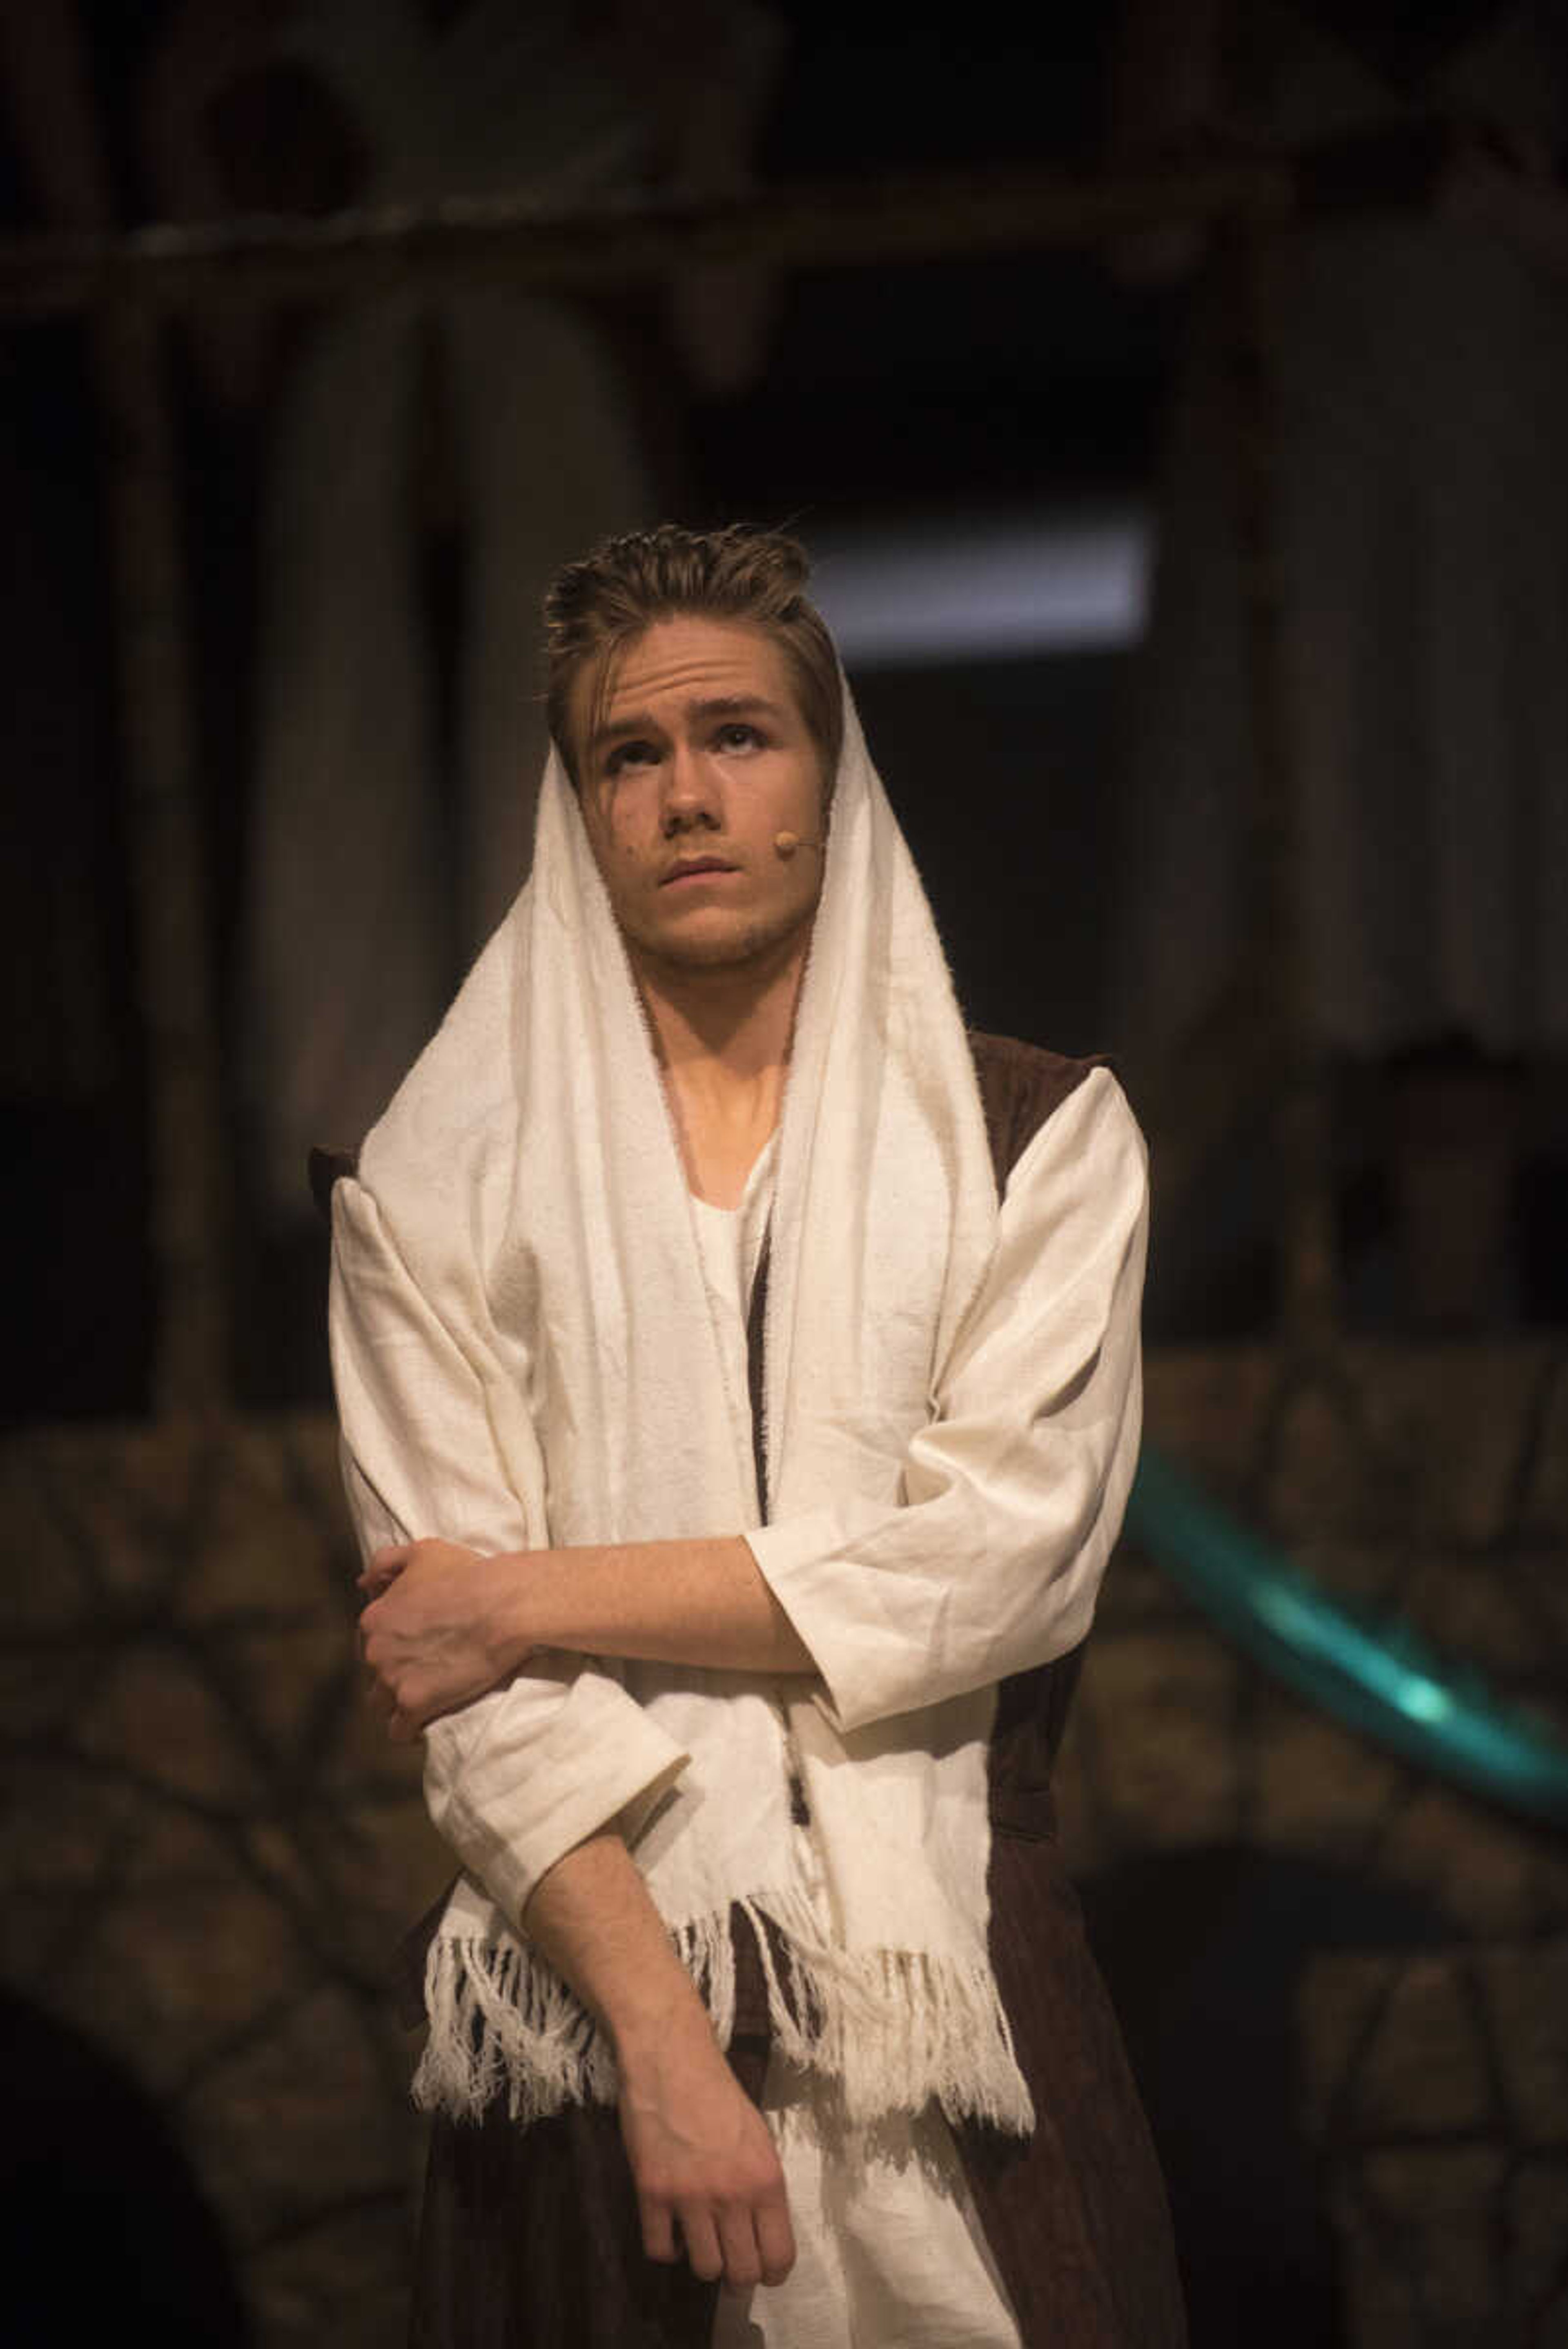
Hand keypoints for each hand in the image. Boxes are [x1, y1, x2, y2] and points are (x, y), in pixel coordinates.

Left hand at [357, 1539, 526, 1739]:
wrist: (503, 1604)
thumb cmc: (469, 1574)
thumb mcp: (423, 1551)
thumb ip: (386, 1562)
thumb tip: (363, 1583)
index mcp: (374, 1618)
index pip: (370, 1642)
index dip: (393, 1645)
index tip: (416, 1647)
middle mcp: (376, 1651)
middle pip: (375, 1674)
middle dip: (394, 1675)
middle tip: (425, 1672)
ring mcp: (393, 1679)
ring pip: (380, 1705)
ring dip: (396, 1705)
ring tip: (422, 1701)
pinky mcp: (415, 1704)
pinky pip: (399, 1731)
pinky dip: (408, 1730)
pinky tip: (423, 1725)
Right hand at [616, 2008, 794, 2290]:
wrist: (672, 2059)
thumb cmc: (719, 2094)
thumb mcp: (758, 2138)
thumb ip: (761, 2188)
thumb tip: (759, 2233)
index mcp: (766, 2180)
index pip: (779, 2257)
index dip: (771, 2273)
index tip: (762, 2271)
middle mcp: (732, 2195)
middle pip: (742, 2273)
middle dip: (738, 2277)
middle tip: (729, 2263)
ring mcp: (690, 2196)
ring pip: (704, 2269)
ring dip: (703, 2263)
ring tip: (700, 2243)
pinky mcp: (653, 2193)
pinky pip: (660, 2250)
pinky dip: (667, 2249)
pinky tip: (671, 2231)